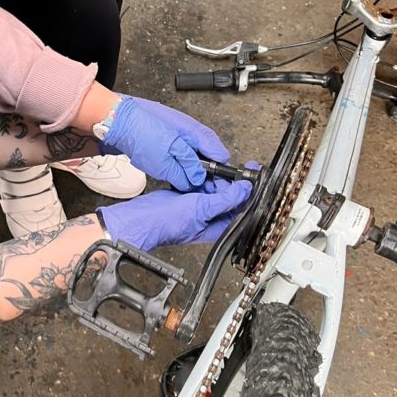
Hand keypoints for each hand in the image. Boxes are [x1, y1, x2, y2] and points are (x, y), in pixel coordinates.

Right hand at [98, 179, 251, 251]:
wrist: (142, 219)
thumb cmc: (167, 222)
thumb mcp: (202, 209)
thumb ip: (225, 199)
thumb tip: (245, 189)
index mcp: (220, 226)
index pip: (241, 205)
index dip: (248, 189)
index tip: (254, 173)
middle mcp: (211, 218)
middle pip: (229, 195)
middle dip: (229, 181)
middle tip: (226, 170)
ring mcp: (199, 208)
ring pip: (215, 188)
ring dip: (214, 178)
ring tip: (209, 172)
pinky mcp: (188, 199)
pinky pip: (201, 185)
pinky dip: (202, 178)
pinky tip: (199, 173)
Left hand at [101, 96, 230, 190]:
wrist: (115, 119)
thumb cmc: (139, 132)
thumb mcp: (166, 158)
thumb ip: (184, 172)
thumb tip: (195, 182)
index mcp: (195, 133)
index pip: (218, 154)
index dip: (219, 173)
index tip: (216, 188)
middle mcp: (189, 134)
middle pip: (207, 158)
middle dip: (204, 176)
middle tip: (199, 190)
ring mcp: (176, 137)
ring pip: (191, 160)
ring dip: (189, 174)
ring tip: (185, 187)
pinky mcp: (164, 142)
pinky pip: (177, 159)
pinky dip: (177, 169)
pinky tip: (172, 179)